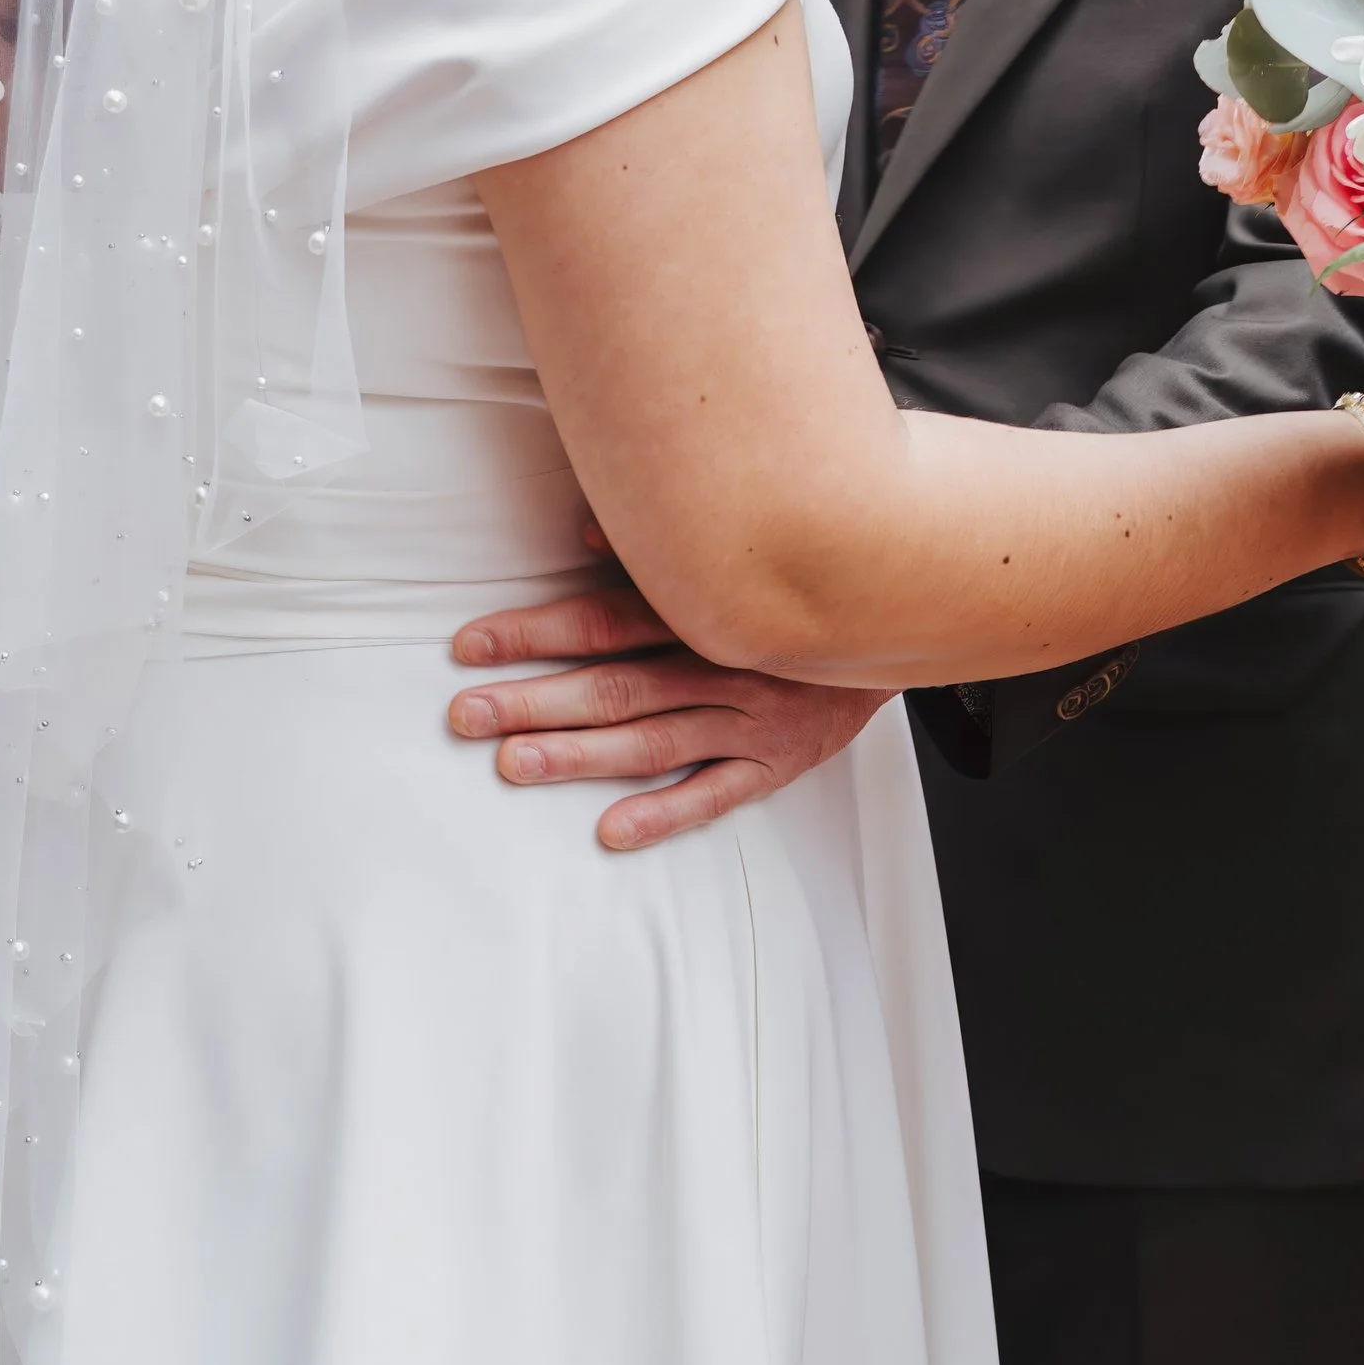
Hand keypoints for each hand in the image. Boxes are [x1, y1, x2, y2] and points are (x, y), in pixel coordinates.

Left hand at [450, 578, 890, 852]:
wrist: (896, 617)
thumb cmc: (791, 588)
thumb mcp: (729, 556)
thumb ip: (648, 551)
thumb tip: (580, 534)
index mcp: (703, 607)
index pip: (605, 619)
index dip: (537, 632)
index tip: (471, 646)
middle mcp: (725, 662)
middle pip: (617, 685)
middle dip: (535, 699)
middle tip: (467, 714)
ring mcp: (752, 717)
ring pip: (654, 740)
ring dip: (580, 754)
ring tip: (513, 763)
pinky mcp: (777, 762)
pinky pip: (716, 794)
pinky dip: (665, 813)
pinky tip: (612, 830)